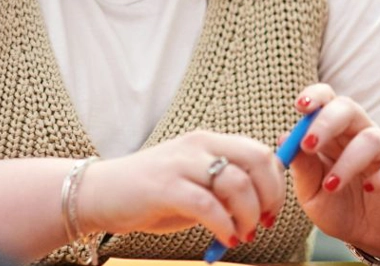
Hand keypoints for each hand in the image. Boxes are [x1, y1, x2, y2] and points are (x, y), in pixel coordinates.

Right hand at [79, 129, 283, 247]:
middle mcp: (199, 145)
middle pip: (257, 161)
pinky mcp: (164, 186)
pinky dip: (223, 225)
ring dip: (248, 215)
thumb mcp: (196, 182)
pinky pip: (207, 205)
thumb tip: (265, 202)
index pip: (261, 152)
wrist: (102, 193)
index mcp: (209, 141)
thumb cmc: (154, 193)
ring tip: (241, 234)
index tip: (272, 212)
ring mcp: (181, 163)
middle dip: (270, 196)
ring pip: (236, 183)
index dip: (276, 184)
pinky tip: (224, 239)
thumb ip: (226, 185)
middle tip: (263, 223)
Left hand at [288, 84, 379, 259]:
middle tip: (309, 145)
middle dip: (327, 122)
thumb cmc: (338, 207)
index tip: (300, 107)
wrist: (372, 236)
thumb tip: (284, 138)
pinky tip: (370, 188)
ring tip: (331, 185)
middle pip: (348, 108)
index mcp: (334, 134)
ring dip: (348, 160)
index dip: (315, 96)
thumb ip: (302, 168)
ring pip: (372, 138)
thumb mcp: (312, 193)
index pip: (327, 99)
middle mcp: (360, 134)